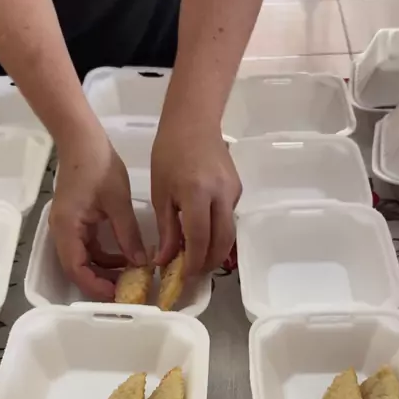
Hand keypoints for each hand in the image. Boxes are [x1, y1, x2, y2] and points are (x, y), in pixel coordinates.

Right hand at [50, 124, 145, 299]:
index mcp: (68, 228)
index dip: (95, 286)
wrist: (82, 140)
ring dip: (104, 271)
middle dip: (101, 283)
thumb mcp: (118, 202)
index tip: (118, 294)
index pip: (76, 269)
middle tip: (128, 291)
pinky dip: (105, 257)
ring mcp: (68, 228)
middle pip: (77, 270)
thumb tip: (141, 264)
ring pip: (83, 261)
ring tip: (130, 277)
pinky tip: (126, 258)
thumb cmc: (97, 166)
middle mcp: (62, 232)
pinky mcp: (76, 223)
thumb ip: (128, 235)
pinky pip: (88, 248)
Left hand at [151, 122, 240, 274]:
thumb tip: (165, 260)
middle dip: (209, 262)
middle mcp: (221, 195)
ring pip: (229, 232)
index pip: (199, 239)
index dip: (193, 262)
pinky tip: (203, 233)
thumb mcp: (160, 193)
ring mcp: (233, 192)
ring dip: (215, 250)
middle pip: (222, 242)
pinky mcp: (237, 190)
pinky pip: (228, 218)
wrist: (193, 121)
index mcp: (197, 194)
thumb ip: (166, 230)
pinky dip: (217, 231)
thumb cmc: (169, 153)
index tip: (184, 277)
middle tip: (194, 274)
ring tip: (197, 259)